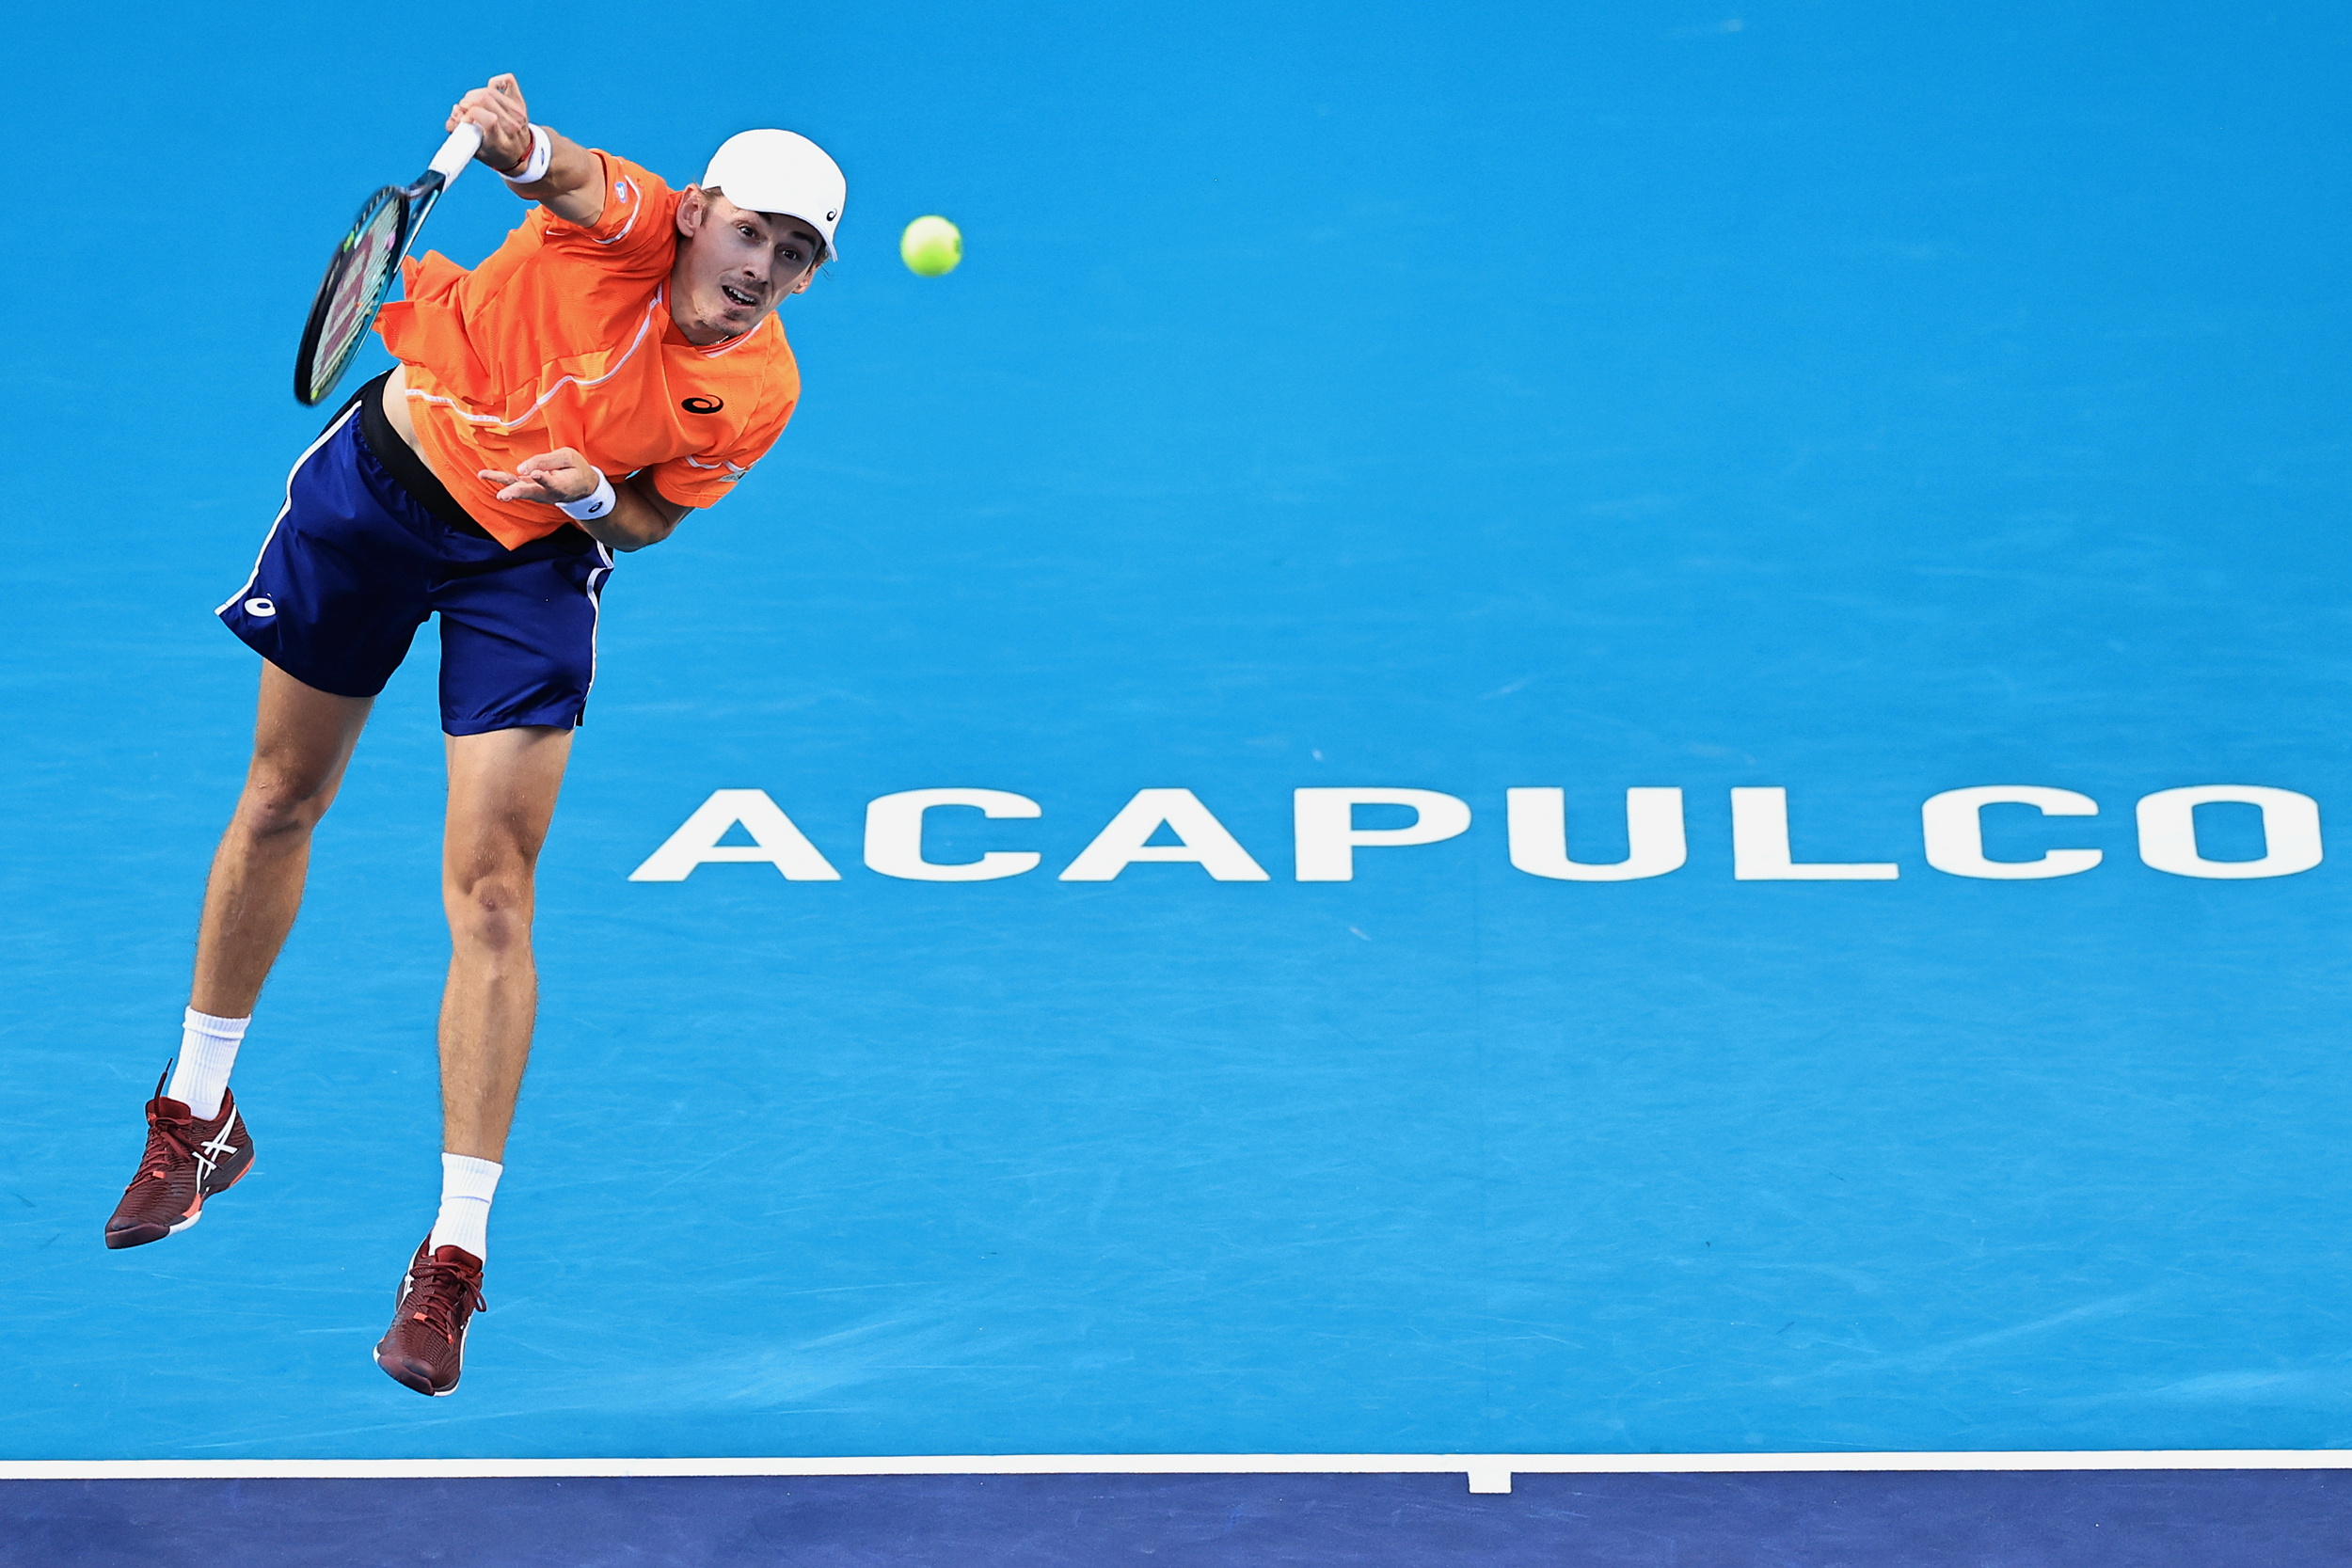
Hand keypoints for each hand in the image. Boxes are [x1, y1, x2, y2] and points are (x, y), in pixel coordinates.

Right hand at [448, 73, 532, 175]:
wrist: (520, 155)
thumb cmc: (493, 153)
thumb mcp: (474, 150)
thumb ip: (459, 132)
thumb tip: (456, 111)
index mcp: (501, 141)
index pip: (489, 119)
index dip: (471, 114)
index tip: (464, 120)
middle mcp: (512, 125)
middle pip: (486, 99)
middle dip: (468, 102)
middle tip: (464, 110)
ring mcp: (518, 112)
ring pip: (490, 90)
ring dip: (474, 94)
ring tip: (471, 105)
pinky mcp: (519, 102)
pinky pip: (507, 80)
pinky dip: (494, 83)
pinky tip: (488, 93)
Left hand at [480, 448, 598, 504]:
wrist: (582, 487)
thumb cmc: (576, 469)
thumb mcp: (568, 457)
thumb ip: (547, 460)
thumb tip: (521, 467)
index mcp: (562, 485)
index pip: (551, 483)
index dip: (543, 478)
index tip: (536, 474)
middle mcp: (547, 492)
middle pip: (530, 492)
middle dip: (516, 492)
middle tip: (503, 496)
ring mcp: (536, 492)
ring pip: (518, 488)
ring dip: (501, 485)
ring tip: (484, 476)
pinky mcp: (529, 488)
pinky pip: (513, 484)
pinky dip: (499, 479)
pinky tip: (484, 474)